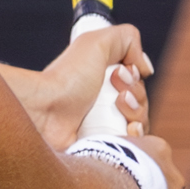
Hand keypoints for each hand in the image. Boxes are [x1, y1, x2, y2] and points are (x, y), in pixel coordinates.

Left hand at [10, 24, 154, 149]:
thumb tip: (145, 67)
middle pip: (142, 105)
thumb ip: (128, 40)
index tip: (119, 74)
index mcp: (101, 82)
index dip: (135, 79)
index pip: (137, 85)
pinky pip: (133, 148)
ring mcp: (102, 129)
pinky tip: (125, 130)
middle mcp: (102, 105)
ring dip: (137, 114)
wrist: (44, 112)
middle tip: (116, 94)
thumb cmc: (67, 78)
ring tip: (116, 107)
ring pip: (141, 126)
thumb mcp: (97, 43)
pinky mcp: (102, 148)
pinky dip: (134, 137)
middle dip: (136, 96)